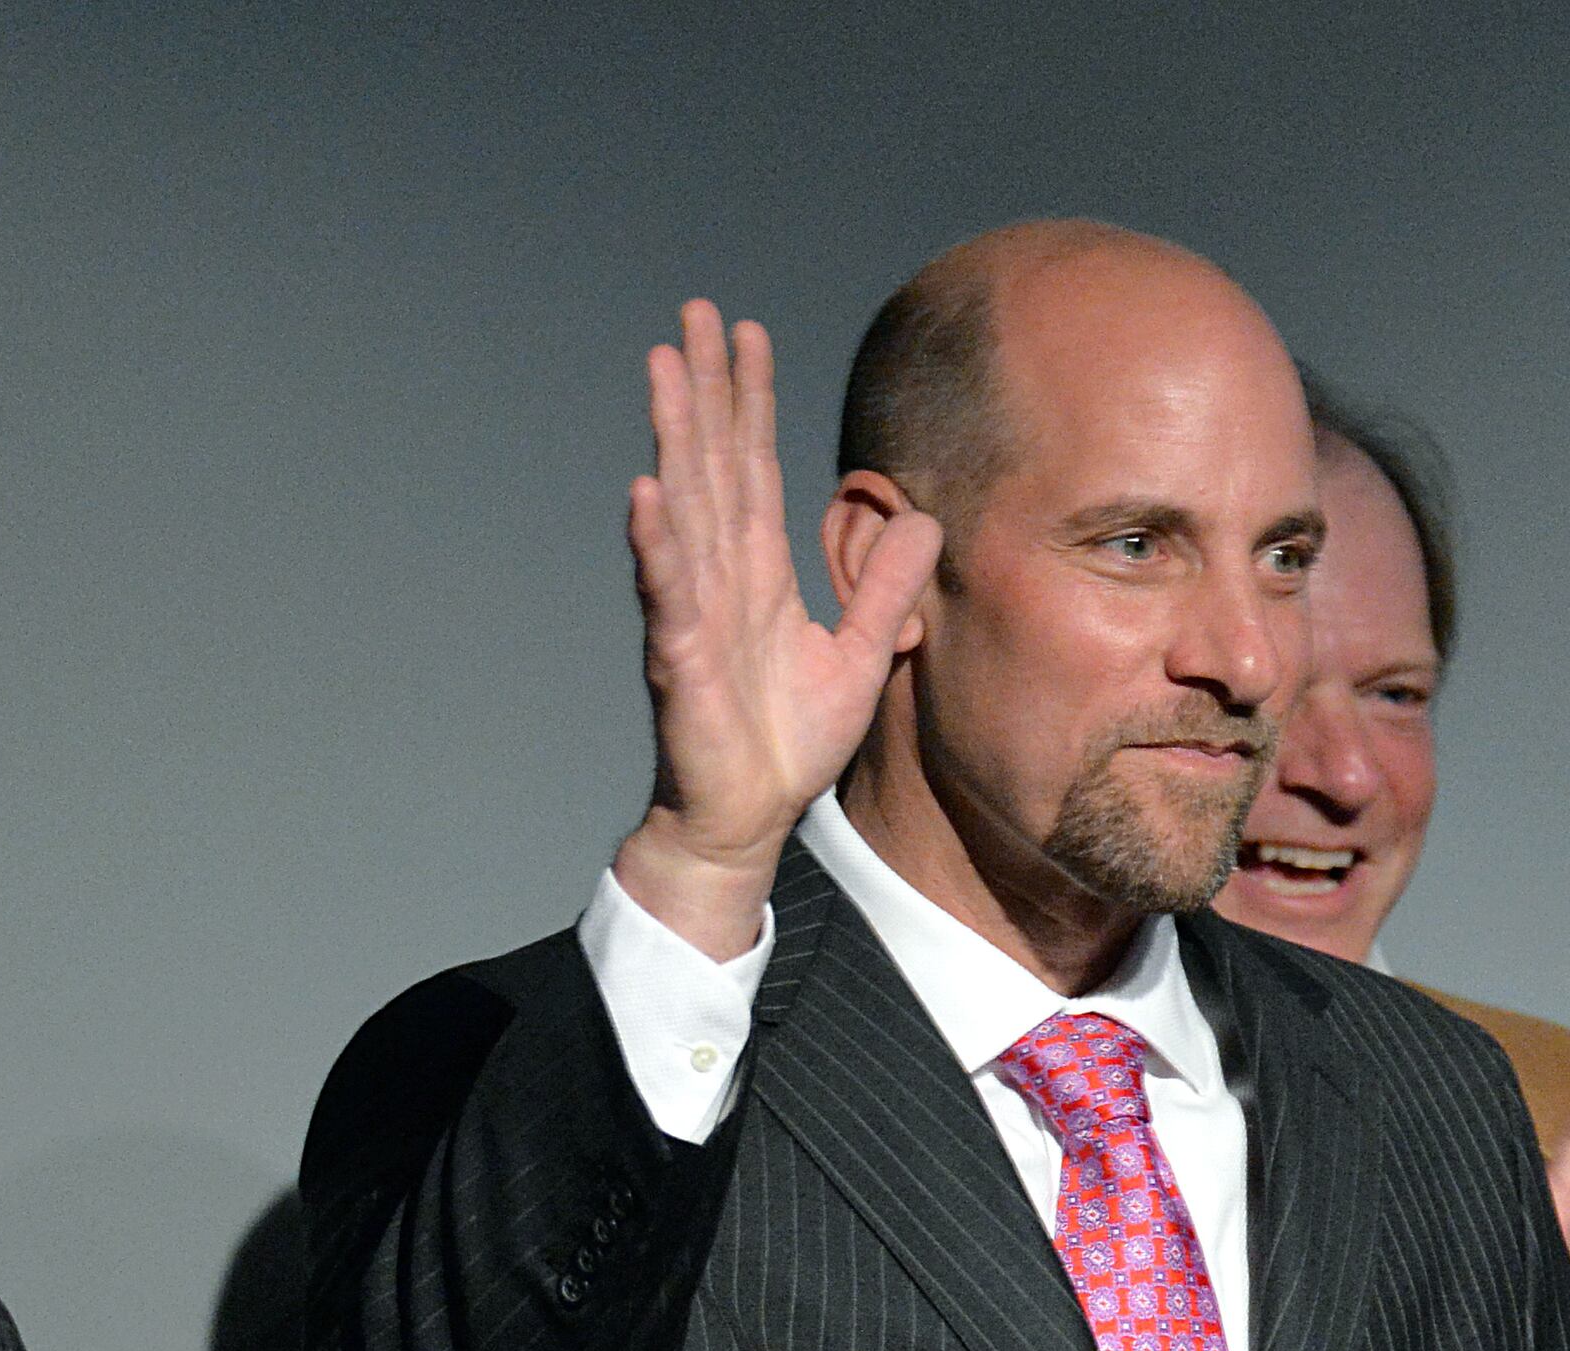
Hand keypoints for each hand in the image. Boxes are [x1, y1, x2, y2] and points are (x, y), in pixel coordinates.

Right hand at [613, 298, 942, 959]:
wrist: (749, 817)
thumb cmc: (788, 742)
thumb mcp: (860, 654)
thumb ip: (885, 587)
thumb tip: (922, 521)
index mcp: (755, 571)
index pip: (753, 466)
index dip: (749, 399)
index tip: (744, 333)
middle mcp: (718, 576)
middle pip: (711, 463)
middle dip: (704, 388)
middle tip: (693, 313)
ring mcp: (693, 611)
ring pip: (683, 507)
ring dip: (673, 437)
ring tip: (664, 368)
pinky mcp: (681, 659)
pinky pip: (667, 593)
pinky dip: (657, 545)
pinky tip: (647, 493)